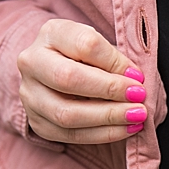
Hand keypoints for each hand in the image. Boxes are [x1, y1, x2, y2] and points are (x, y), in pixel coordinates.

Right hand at [18, 19, 146, 143]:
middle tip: (139, 96)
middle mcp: (31, 62)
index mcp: (52, 33)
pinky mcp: (36, 122)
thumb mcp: (101, 46)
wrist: (57, 72)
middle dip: (109, 90)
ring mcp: (29, 94)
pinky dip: (102, 134)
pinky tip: (126, 129)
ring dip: (108, 117)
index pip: (84, 44)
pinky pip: (70, 135)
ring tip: (137, 116)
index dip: (114, 62)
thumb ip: (115, 59)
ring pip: (66, 113)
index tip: (138, 76)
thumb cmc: (89, 57)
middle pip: (68, 78)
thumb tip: (134, 80)